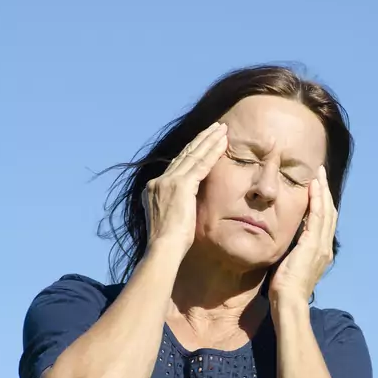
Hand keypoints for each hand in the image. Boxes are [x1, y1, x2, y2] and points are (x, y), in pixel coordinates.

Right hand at [143, 122, 226, 259]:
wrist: (163, 249)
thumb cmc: (170, 245)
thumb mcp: (171, 220)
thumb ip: (177, 208)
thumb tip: (185, 209)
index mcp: (154, 188)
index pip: (177, 164)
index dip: (192, 152)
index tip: (203, 142)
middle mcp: (159, 181)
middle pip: (184, 154)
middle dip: (202, 140)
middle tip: (215, 128)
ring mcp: (168, 181)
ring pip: (193, 155)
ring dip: (209, 140)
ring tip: (222, 129)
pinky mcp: (181, 185)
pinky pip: (201, 164)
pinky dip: (213, 152)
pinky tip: (224, 143)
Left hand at [269, 165, 336, 303]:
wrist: (289, 301)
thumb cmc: (284, 289)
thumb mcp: (289, 265)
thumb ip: (292, 253)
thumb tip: (285, 244)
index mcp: (321, 253)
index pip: (324, 222)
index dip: (322, 203)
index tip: (317, 187)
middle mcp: (325, 247)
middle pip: (330, 212)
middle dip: (325, 192)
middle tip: (321, 173)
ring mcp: (321, 246)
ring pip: (326, 211)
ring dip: (322, 190)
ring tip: (318, 174)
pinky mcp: (313, 244)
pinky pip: (317, 216)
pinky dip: (317, 200)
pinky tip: (313, 187)